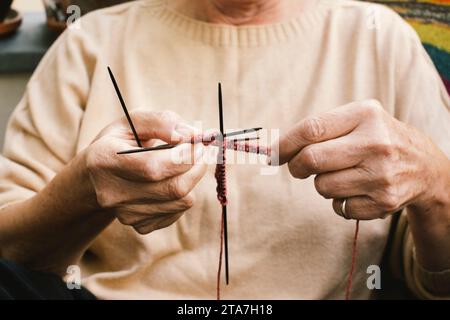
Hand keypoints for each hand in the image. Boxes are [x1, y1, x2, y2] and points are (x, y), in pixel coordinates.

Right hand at [85, 110, 206, 233]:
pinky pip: (178, 212)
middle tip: (202, 150)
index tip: (198, 141)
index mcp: (105, 161)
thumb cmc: (117, 144)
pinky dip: (184, 194)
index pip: (153, 167)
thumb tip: (190, 135)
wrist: (93, 179)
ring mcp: (126, 214)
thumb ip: (160, 121)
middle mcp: (113, 193)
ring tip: (187, 163)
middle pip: (173, 188)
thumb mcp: (130, 122)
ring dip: (193, 179)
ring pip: (181, 201)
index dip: (184, 155)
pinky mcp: (139, 225)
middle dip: (197, 166)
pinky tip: (172, 180)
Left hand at [273, 100, 449, 219]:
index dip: (284, 144)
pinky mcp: (384, 201)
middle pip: (311, 160)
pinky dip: (340, 202)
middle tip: (299, 167)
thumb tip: (275, 150)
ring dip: (323, 184)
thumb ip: (320, 129)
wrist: (424, 165)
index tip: (271, 154)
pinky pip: (339, 208)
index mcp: (365, 115)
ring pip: (322, 187)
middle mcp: (376, 143)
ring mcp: (381, 175)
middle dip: (296, 166)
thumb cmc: (377, 138)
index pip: (312, 129)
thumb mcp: (357, 119)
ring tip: (343, 174)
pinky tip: (357, 189)